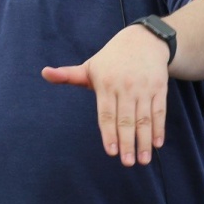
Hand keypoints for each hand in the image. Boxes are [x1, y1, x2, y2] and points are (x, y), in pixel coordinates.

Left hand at [41, 24, 170, 165]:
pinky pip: (159, 111)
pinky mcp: (159, 88)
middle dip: (128, 142)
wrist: (143, 40)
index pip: (106, 114)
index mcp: (106, 84)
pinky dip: (159, 128)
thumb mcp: (90, 66)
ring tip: (143, 160)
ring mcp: (144, 88)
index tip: (111, 151)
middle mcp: (126, 87)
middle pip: (126, 119)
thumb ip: (68, 75)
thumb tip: (44, 73)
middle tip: (127, 163)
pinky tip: (156, 144)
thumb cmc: (111, 59)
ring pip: (144, 119)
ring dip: (144, 141)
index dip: (109, 133)